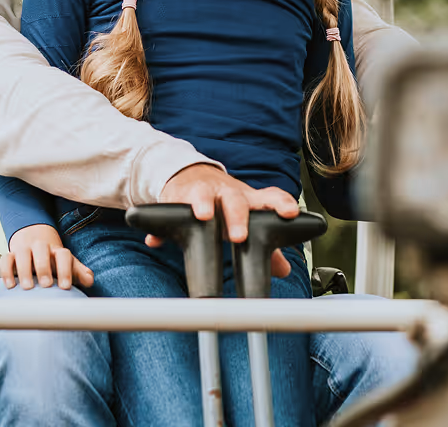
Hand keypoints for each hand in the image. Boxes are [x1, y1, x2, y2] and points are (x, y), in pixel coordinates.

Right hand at [0, 224, 94, 290]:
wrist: (34, 237)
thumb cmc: (53, 258)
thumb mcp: (67, 263)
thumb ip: (78, 272)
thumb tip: (89, 280)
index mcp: (57, 250)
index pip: (63, 254)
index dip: (65, 269)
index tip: (65, 287)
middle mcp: (40, 247)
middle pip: (42, 250)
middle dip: (44, 267)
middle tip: (46, 285)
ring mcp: (24, 249)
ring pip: (22, 253)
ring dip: (24, 270)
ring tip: (27, 287)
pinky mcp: (11, 254)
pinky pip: (6, 259)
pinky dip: (6, 271)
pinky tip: (10, 285)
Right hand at [156, 164, 299, 277]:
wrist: (192, 178)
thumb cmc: (225, 204)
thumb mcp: (248, 219)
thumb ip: (266, 245)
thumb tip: (284, 270)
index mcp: (248, 200)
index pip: (270, 197)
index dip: (281, 203)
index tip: (290, 213)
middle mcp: (227, 194)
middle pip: (236, 200)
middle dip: (237, 216)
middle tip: (239, 236)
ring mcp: (203, 194)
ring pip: (204, 196)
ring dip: (203, 205)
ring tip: (202, 216)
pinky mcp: (178, 199)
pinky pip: (170, 211)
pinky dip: (162, 228)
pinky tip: (156, 241)